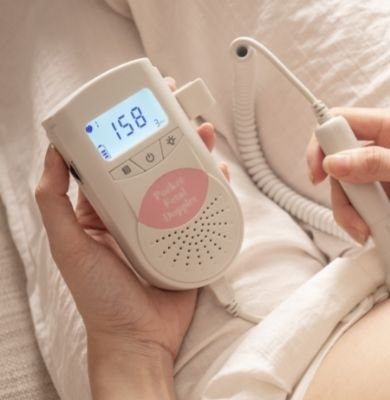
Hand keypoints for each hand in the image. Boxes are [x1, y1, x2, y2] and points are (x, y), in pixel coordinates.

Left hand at [35, 78, 228, 398]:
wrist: (141, 337)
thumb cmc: (101, 298)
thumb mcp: (68, 248)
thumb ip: (55, 203)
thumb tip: (52, 154)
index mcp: (103, 210)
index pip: (115, 160)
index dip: (125, 130)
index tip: (135, 105)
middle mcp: (136, 211)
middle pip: (154, 162)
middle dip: (168, 132)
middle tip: (178, 105)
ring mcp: (166, 223)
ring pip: (183, 178)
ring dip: (194, 152)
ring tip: (202, 130)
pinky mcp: (190, 237)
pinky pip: (204, 205)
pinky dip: (213, 185)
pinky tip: (218, 169)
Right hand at [306, 108, 389, 242]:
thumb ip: (380, 165)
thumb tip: (335, 161)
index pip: (344, 124)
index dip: (323, 146)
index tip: (316, 176)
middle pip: (347, 170)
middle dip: (351, 202)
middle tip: (361, 228)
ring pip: (364, 196)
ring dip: (378, 219)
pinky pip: (385, 212)